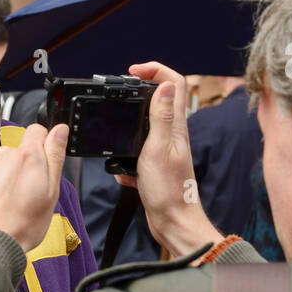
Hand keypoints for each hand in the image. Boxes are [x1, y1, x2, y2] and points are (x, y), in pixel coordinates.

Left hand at [0, 123, 67, 251]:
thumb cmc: (23, 225)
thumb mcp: (51, 192)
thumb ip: (54, 155)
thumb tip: (60, 130)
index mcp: (28, 157)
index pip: (36, 132)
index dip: (41, 145)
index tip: (40, 163)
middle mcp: (3, 156)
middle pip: (16, 152)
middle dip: (20, 168)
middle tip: (22, 194)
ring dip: (1, 177)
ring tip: (4, 203)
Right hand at [114, 61, 221, 257]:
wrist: (173, 222)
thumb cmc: (168, 190)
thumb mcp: (158, 148)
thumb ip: (160, 116)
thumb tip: (164, 84)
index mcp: (175, 126)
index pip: (174, 83)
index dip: (155, 69)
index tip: (132, 71)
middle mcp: (172, 134)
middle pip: (158, 100)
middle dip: (136, 95)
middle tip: (118, 97)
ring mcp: (164, 150)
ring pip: (144, 128)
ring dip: (128, 130)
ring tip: (116, 140)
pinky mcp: (155, 166)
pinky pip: (136, 154)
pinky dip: (126, 160)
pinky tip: (123, 172)